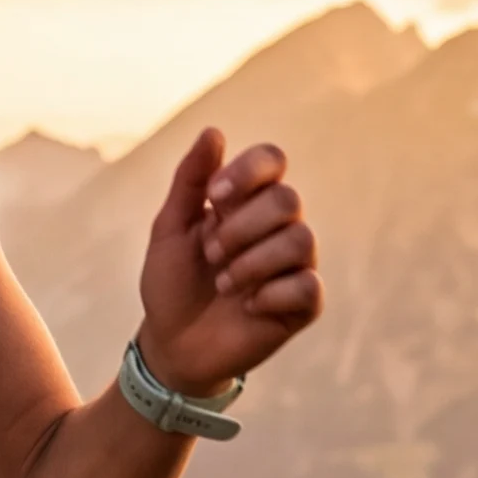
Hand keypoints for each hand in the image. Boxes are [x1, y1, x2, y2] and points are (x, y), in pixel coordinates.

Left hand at [135, 127, 322, 393]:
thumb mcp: (169, 230)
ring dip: (251, 263)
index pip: (272, 160)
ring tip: (224, 285)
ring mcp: (294, 265)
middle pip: (287, 200)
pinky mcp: (304, 304)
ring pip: (300, 240)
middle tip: (211, 255)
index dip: (248, 172)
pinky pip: (307, 285)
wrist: (171, 345)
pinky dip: (269, 296)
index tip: (213, 198)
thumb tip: (213, 131)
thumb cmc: (172, 285)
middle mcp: (278, 228)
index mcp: (248, 203)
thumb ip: (190, 182)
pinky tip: (248, 308)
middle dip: (240, 228)